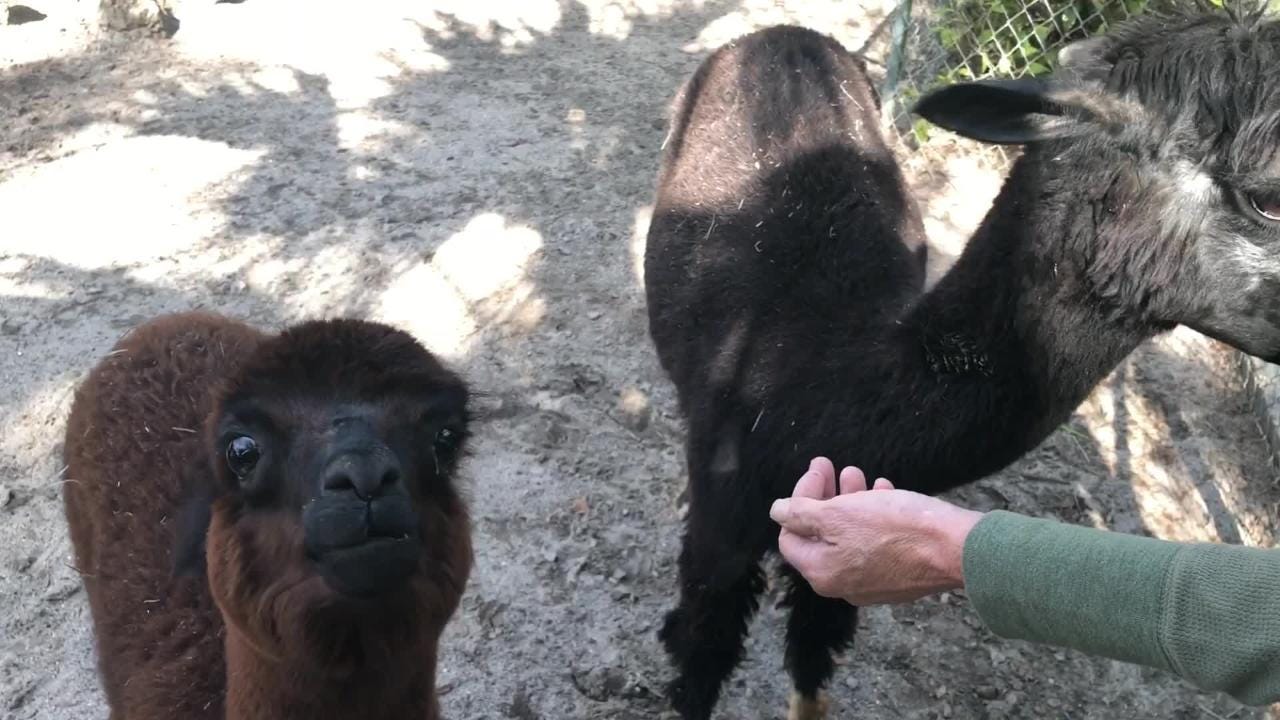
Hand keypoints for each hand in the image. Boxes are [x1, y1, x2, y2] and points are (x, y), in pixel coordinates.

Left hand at [769, 457, 983, 605]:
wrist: (957, 548)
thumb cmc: (896, 528)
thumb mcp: (838, 513)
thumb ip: (801, 514)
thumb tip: (777, 512)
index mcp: (821, 572)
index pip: (791, 534)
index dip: (799, 499)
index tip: (817, 471)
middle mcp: (843, 584)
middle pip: (821, 534)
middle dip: (825, 496)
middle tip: (833, 466)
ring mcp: (873, 582)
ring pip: (850, 535)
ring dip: (850, 501)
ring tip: (859, 475)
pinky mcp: (900, 575)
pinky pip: (876, 542)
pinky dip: (875, 515)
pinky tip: (884, 491)